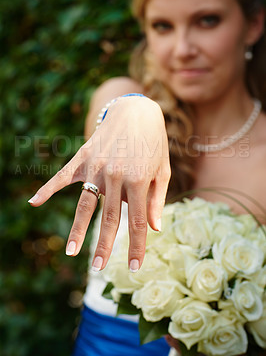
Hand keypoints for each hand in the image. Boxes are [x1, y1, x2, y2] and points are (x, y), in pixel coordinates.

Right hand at [28, 96, 170, 270]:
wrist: (137, 110)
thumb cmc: (153, 142)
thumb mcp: (162, 169)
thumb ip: (157, 199)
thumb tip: (155, 229)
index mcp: (138, 180)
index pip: (138, 222)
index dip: (137, 247)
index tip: (134, 268)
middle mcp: (116, 176)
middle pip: (110, 218)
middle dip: (105, 246)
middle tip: (99, 268)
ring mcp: (97, 167)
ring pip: (85, 204)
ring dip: (78, 229)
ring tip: (70, 252)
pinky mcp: (84, 157)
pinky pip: (63, 176)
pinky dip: (48, 188)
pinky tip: (34, 202)